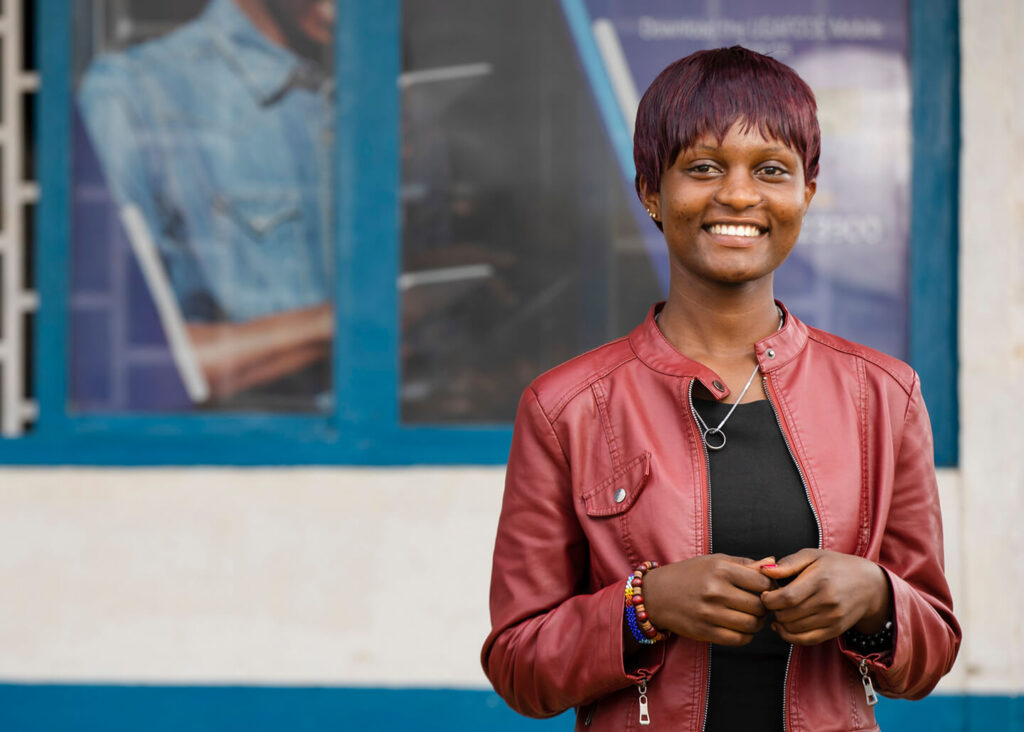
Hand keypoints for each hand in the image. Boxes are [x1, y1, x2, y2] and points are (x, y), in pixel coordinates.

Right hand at [643, 554, 774, 645]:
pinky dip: (746, 635)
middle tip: (760, 606)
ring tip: (751, 617)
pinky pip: (739, 639)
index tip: (765, 590)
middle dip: (765, 608)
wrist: (656, 594)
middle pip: (760, 606)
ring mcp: (710, 613)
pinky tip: (740, 627)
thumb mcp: (714, 561)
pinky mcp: (705, 632)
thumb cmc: (689, 574)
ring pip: (752, 625)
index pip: (763, 583)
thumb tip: (773, 562)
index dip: (770, 588)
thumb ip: (745, 564)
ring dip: (757, 623)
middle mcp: (716, 591)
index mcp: (720, 569)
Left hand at [760, 549, 890, 645]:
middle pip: (789, 615)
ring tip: (778, 611)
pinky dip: (789, 636)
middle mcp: (828, 601)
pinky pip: (806, 640)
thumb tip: (764, 570)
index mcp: (820, 579)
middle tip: (770, 603)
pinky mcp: (835, 630)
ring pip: (795, 629)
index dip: (769, 599)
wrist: (869, 585)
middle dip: (773, 610)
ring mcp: (833, 618)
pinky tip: (783, 626)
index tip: (765, 594)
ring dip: (780, 622)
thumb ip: (788, 563)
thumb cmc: (835, 566)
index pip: (787, 597)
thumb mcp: (812, 556)